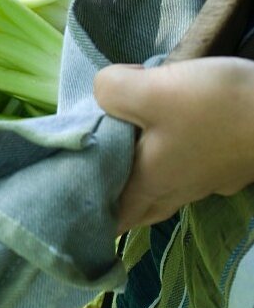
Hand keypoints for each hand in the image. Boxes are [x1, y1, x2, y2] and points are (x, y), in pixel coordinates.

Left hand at [94, 58, 253, 232]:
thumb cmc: (214, 108)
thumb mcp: (149, 90)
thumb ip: (110, 91)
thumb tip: (103, 92)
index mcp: (149, 183)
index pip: (113, 218)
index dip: (92, 218)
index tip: (75, 204)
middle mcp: (178, 190)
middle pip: (141, 207)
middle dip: (119, 201)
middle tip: (98, 180)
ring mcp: (209, 180)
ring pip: (168, 189)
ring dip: (148, 179)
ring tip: (130, 154)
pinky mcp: (231, 164)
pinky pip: (194, 169)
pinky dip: (178, 160)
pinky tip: (177, 138)